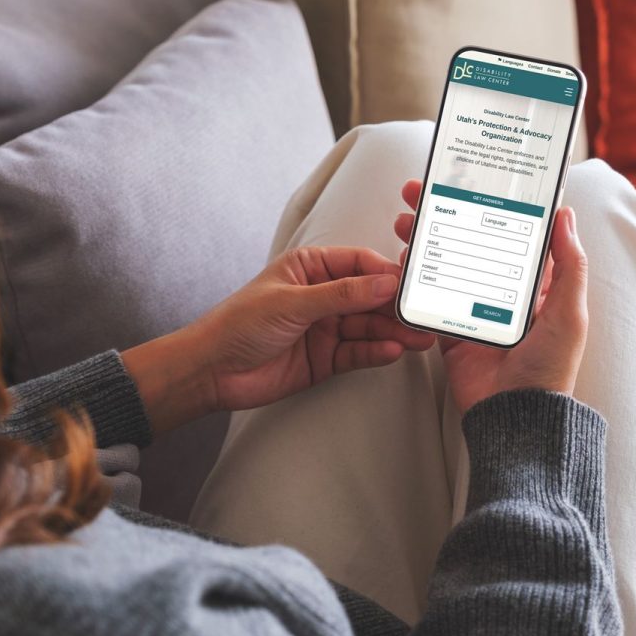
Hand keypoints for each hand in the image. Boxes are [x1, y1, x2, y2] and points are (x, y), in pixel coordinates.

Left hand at [123, 246, 433, 432]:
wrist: (212, 371)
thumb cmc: (239, 324)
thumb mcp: (292, 302)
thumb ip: (341, 294)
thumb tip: (383, 282)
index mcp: (310, 268)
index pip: (358, 264)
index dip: (386, 272)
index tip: (411, 283)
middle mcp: (321, 297)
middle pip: (369, 298)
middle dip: (396, 307)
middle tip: (423, 315)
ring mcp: (325, 328)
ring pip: (368, 327)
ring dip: (393, 332)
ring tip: (418, 338)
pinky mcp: (325, 359)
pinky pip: (358, 353)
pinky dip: (375, 352)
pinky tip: (392, 352)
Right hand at [394, 180, 588, 412]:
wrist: (516, 416)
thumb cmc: (550, 368)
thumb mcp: (569, 312)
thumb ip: (568, 264)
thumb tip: (565, 215)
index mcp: (533, 286)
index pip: (507, 234)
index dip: (486, 206)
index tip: (464, 182)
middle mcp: (500, 294)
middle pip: (468, 242)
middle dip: (442, 215)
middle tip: (418, 193)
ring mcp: (472, 310)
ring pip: (443, 263)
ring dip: (423, 240)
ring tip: (404, 222)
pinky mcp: (449, 331)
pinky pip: (427, 300)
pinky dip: (412, 280)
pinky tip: (400, 261)